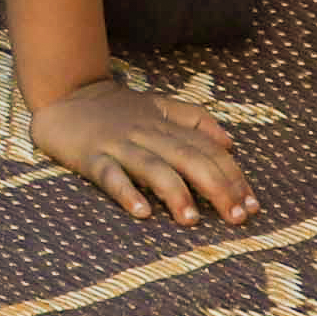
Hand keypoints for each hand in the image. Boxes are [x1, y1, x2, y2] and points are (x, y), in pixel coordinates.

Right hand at [26, 72, 251, 226]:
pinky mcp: (91, 156)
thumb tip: (230, 143)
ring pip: (152, 167)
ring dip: (174, 192)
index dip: (233, 175)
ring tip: (191, 221)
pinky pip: (109, 175)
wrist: (65, 95)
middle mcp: (147, 133)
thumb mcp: (159, 106)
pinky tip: (140, 212)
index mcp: (167, 124)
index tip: (251, 205)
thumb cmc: (117, 109)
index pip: (208, 149)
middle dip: (216, 187)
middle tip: (235, 218)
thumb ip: (195, 119)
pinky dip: (125, 191)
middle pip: (188, 158)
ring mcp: (118, 144)